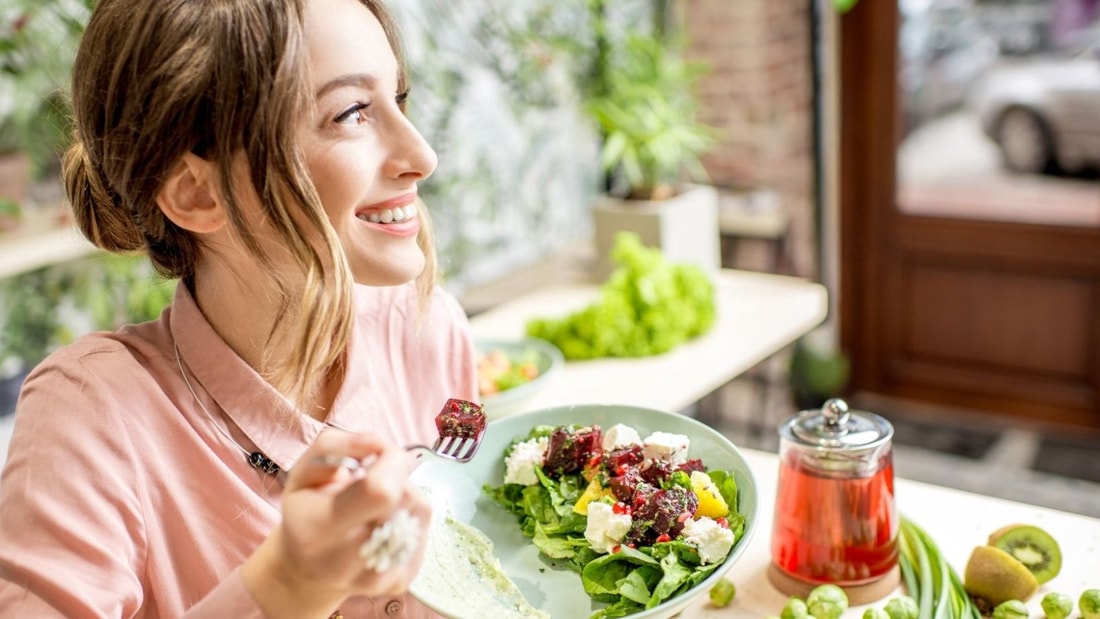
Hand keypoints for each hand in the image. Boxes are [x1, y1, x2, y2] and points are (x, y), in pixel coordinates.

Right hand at [242, 430, 430, 617]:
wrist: (306, 572)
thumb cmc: (305, 512)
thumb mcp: (303, 471)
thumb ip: (336, 446)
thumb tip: (380, 443)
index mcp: (318, 528)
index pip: (380, 490)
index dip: (391, 461)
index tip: (379, 455)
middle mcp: (346, 560)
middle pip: (405, 497)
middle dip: (397, 475)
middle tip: (374, 479)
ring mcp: (377, 578)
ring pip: (420, 511)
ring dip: (405, 495)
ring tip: (376, 503)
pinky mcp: (400, 583)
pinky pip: (424, 530)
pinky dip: (410, 517)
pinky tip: (386, 522)